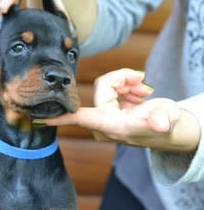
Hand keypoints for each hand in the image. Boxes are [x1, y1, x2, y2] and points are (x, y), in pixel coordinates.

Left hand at [39, 68, 200, 152]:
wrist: (172, 129)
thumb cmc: (169, 126)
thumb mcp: (168, 120)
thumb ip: (163, 120)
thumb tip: (161, 123)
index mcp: (112, 125)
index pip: (79, 118)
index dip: (59, 117)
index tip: (37, 119)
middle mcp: (105, 122)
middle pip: (102, 87)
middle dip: (123, 80)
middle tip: (144, 83)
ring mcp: (107, 116)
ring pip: (108, 85)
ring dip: (128, 84)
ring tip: (144, 92)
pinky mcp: (112, 109)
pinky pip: (113, 88)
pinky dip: (128, 87)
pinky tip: (140, 94)